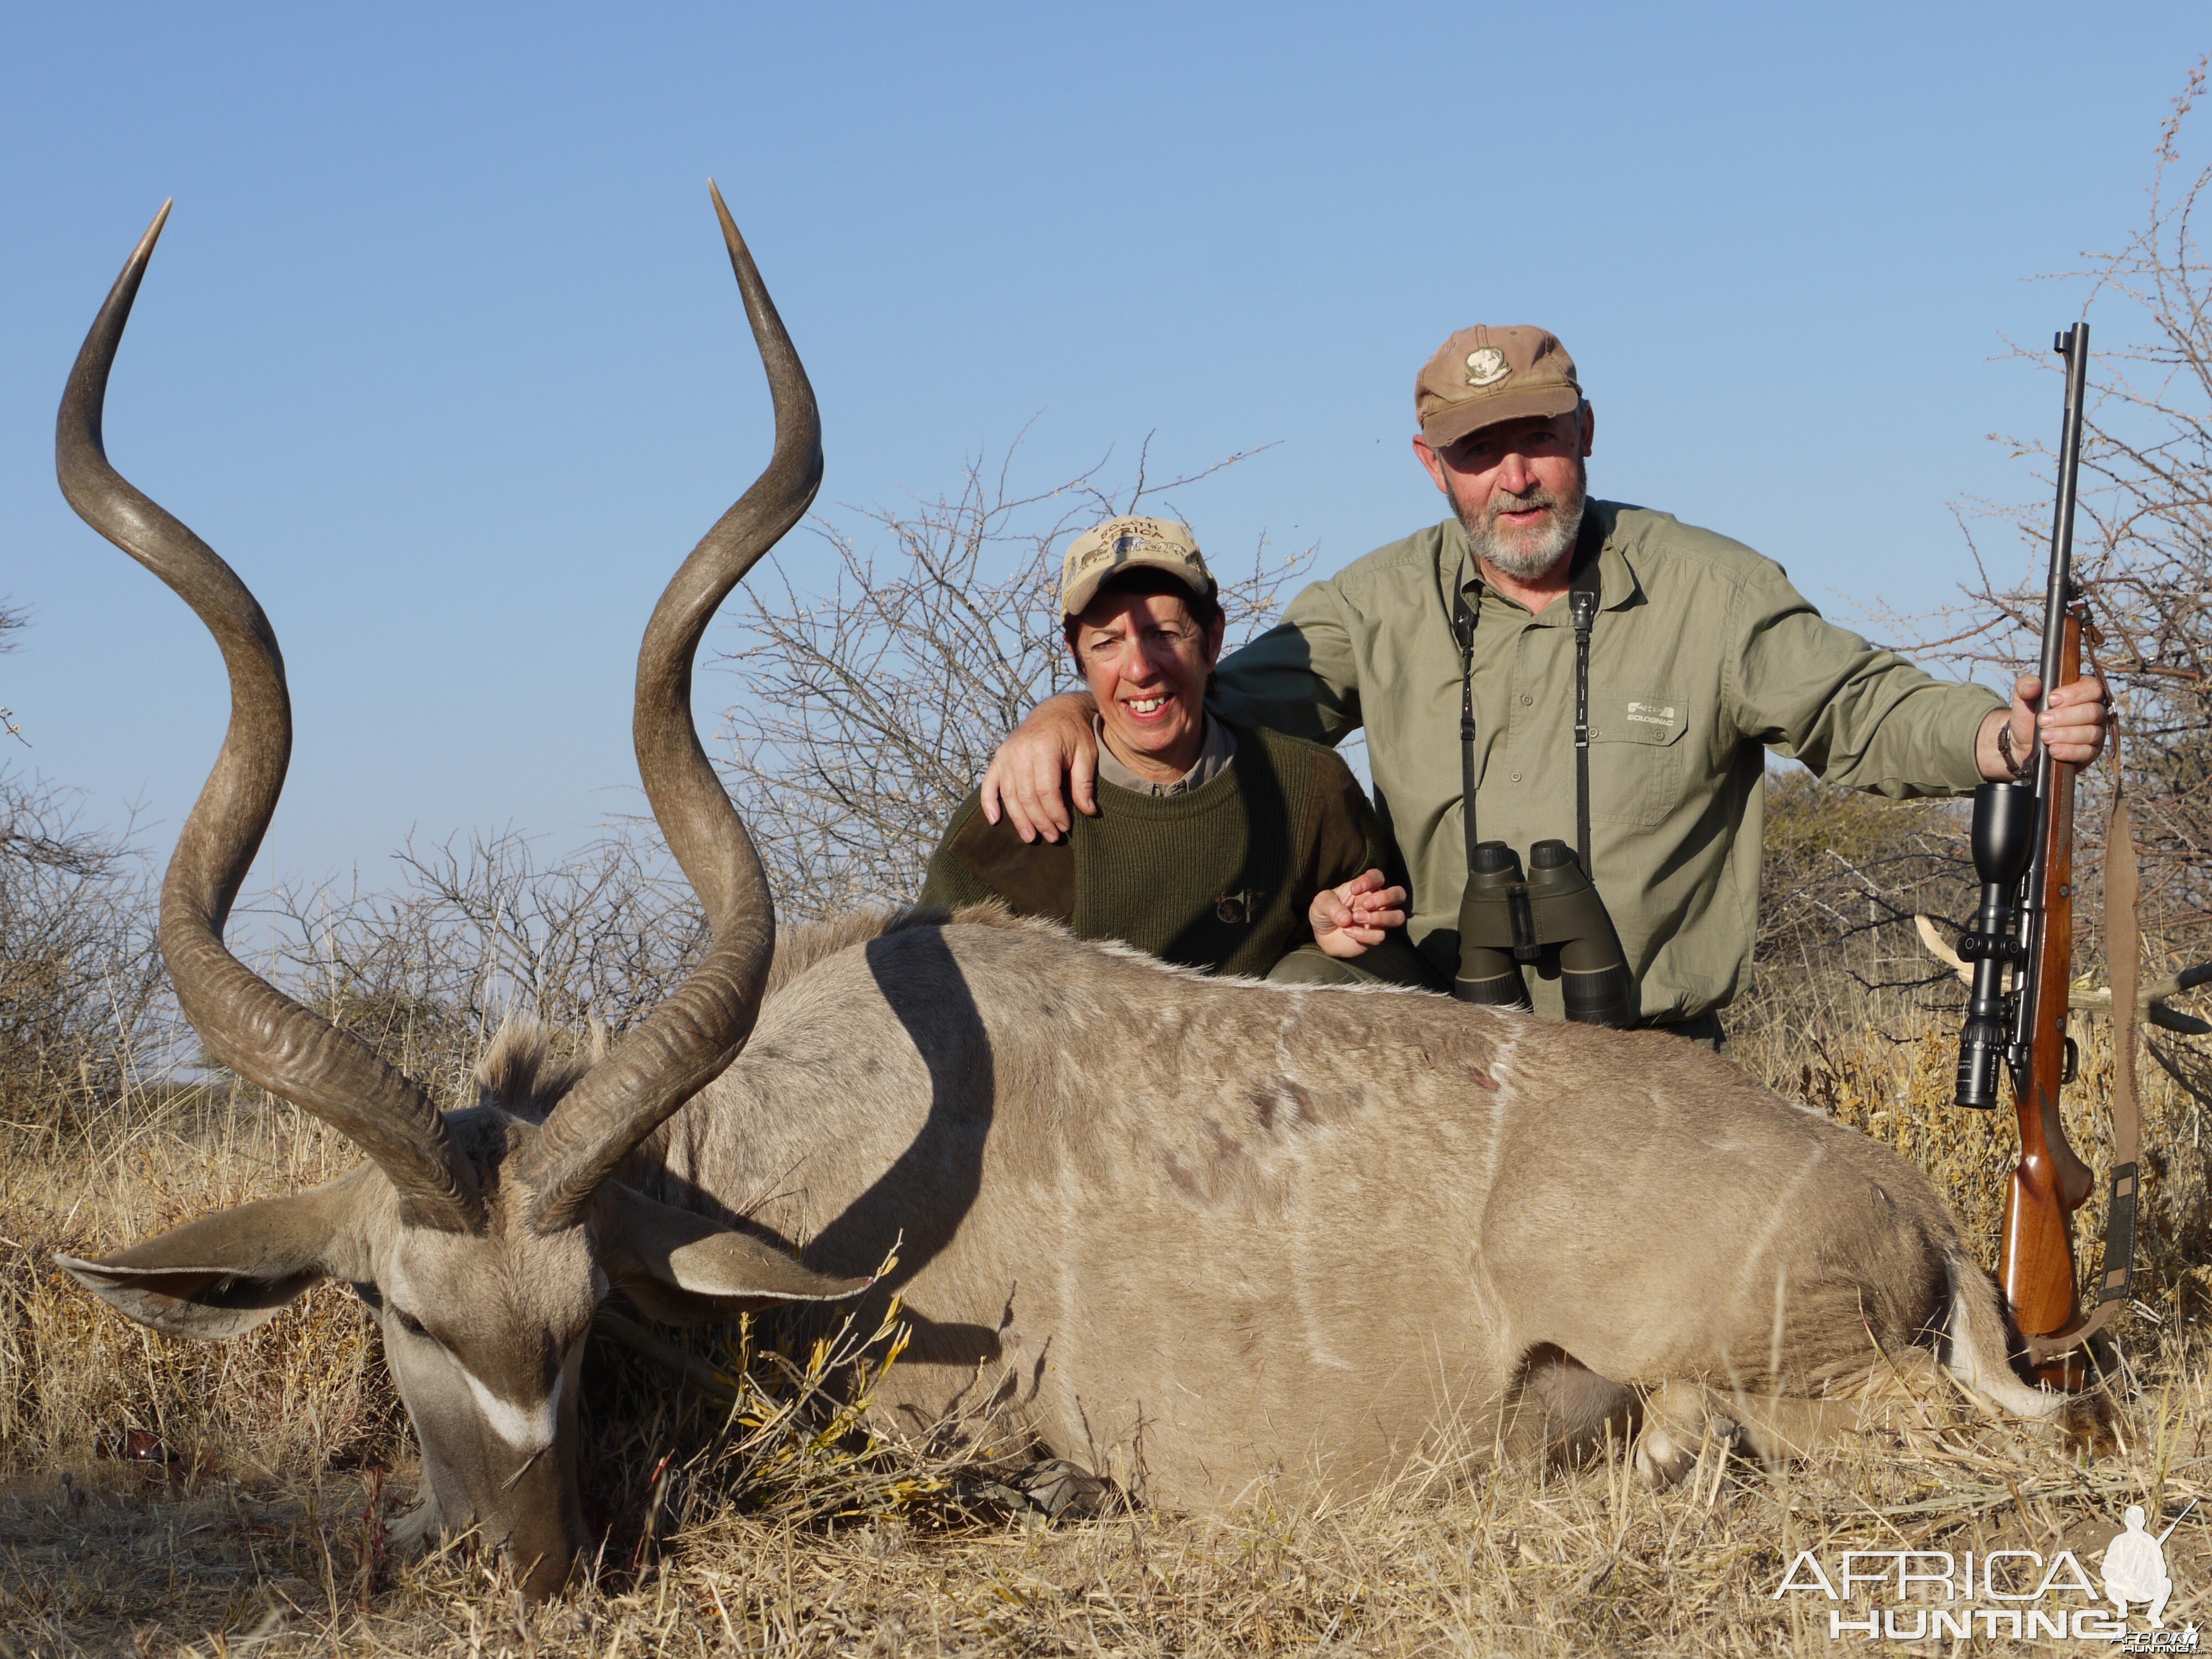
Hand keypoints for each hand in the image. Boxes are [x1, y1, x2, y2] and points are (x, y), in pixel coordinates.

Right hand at [980, 692, 1099, 842]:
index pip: (1046, 790)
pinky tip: (995, 821)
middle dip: (1040, 820)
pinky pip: (989, 783)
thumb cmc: (1075, 732)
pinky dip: (989, 803)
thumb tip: (1087, 811)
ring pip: (1009, 794)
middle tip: (1053, 837)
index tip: (1066, 826)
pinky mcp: (999, 757)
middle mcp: (1020, 750)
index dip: (1055, 812)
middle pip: (1026, 795)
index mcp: (1044, 747)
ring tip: (1031, 837)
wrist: (1057, 710)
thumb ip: (1084, 783)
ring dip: (1019, 819)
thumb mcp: (1087, 753)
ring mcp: (1006, 753)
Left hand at [1310, 869, 1408, 959]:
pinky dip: (1363, 935)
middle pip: (1399, 894)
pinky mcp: (1375, 937)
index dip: (1370, 880)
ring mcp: (1378, 920)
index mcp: (1365, 888)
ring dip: (1379, 917)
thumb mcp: (1320, 903)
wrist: (1322, 935)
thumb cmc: (1324, 912)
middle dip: (1386, 898)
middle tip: (1366, 904)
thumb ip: (1331, 905)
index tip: (1354, 890)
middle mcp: (1377, 903)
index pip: (1378, 876)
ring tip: (1356, 918)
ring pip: (1398, 917)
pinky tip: (1347, 932)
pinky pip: (1380, 936)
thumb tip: (1347, 918)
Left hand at [1977, 674, 2107, 779]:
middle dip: (2065, 717)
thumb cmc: (2029, 715)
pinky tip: (2053, 750)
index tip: (2051, 700)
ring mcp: (2095, 733)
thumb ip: (2026, 685)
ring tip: (2044, 736)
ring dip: (2065, 734)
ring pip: (2091, 732)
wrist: (2022, 742)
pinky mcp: (2090, 753)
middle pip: (2093, 711)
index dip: (2074, 694)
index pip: (2092, 688)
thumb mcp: (2023, 697)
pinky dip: (2069, 751)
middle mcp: (2095, 712)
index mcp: (2084, 693)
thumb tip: (2031, 687)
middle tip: (2042, 721)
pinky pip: (2088, 752)